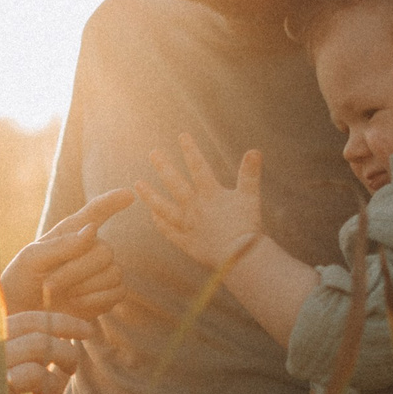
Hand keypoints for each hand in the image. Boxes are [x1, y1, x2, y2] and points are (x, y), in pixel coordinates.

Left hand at [0, 188, 132, 319]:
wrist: (24, 313)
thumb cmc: (23, 281)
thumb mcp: (32, 259)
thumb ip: (61, 245)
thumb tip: (92, 230)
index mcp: (71, 232)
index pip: (96, 211)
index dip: (112, 202)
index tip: (129, 193)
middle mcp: (92, 247)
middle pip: (105, 252)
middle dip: (75, 272)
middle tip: (48, 286)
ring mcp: (104, 271)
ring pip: (113, 273)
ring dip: (83, 288)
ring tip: (59, 294)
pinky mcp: (110, 294)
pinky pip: (118, 292)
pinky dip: (95, 301)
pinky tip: (75, 303)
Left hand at [138, 138, 264, 272]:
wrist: (241, 258)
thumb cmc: (247, 226)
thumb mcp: (250, 197)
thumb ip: (250, 174)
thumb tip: (255, 150)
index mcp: (210, 195)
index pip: (198, 167)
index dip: (191, 150)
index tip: (182, 136)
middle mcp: (194, 208)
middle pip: (175, 184)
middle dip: (163, 166)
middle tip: (153, 153)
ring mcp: (187, 225)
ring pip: (163, 207)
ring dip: (150, 195)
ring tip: (137, 184)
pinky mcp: (185, 242)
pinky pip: (168, 231)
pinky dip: (160, 223)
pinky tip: (152, 214)